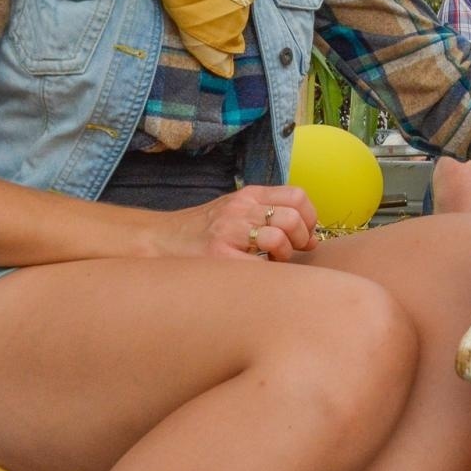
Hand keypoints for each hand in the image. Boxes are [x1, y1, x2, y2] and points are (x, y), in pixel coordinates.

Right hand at [157, 184, 318, 261]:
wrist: (159, 241)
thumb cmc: (203, 232)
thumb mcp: (236, 210)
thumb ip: (269, 215)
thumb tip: (311, 236)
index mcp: (249, 195)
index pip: (297, 196)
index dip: (310, 218)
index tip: (307, 235)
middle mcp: (240, 209)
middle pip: (292, 218)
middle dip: (301, 240)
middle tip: (293, 253)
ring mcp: (229, 231)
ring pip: (278, 237)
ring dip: (284, 255)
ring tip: (273, 263)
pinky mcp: (219, 255)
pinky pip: (258, 263)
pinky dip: (266, 271)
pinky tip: (257, 274)